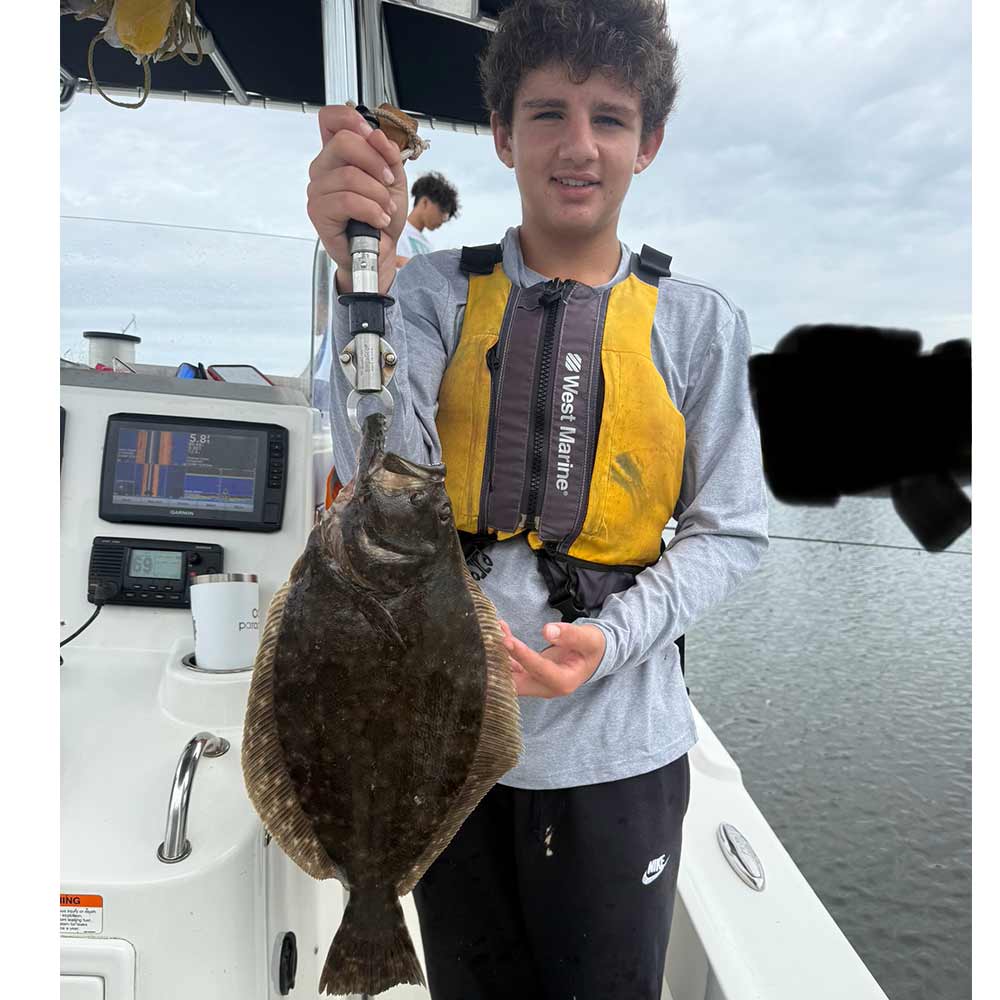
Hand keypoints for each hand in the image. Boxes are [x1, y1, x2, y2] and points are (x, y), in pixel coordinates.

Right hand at [306, 104, 408, 293]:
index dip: (352, 120)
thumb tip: (379, 136)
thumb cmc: (381, 216)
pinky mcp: (318, 211)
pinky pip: (347, 200)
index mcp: (339, 154)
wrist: (380, 251)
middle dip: (376, 162)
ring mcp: (318, 189)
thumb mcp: (394, 181)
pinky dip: (371, 210)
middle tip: (389, 182)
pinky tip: (377, 219)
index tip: (373, 138)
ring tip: (385, 209)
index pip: (332, 119)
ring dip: (378, 194)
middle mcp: (324, 167)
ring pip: (350, 175)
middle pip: (344, 141)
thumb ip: (390, 156)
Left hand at [498, 620, 606, 698]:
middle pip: (518, 682)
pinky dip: (506, 651)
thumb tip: (547, 631)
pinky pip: (513, 666)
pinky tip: (502, 629)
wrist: (594, 655)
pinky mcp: (530, 676)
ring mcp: (537, 684)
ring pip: (511, 676)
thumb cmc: (592, 647)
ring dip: (500, 656)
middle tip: (489, 641)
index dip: (522, 655)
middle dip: (501, 664)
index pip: (538, 669)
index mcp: (563, 682)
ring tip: (492, 631)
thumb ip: (570, 635)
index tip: (506, 641)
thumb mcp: (588, 638)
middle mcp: (546, 688)